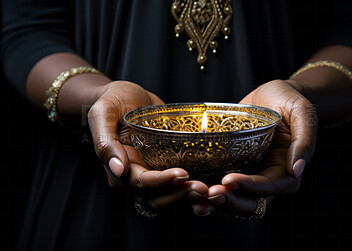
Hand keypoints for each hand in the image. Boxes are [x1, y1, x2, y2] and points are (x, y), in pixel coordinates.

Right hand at [88, 81, 208, 212]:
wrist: (127, 95)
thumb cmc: (112, 101)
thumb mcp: (102, 114)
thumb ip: (105, 142)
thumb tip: (117, 169)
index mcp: (119, 167)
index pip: (141, 183)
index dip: (162, 182)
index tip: (182, 175)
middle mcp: (136, 174)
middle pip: (158, 196)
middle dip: (180, 194)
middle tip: (203, 187)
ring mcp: (152, 170)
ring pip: (170, 194)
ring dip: (188, 195)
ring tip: (209, 188)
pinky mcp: (166, 163)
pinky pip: (179, 181)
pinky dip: (192, 186)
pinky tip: (211, 183)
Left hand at [205, 80, 316, 216]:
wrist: (273, 95)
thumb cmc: (289, 101)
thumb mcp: (302, 112)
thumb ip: (304, 140)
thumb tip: (297, 169)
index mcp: (286, 169)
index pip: (269, 186)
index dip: (249, 187)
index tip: (228, 180)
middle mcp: (268, 178)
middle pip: (250, 201)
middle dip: (229, 200)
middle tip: (208, 193)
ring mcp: (250, 175)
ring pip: (234, 200)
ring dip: (215, 203)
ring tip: (195, 197)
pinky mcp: (235, 168)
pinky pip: (222, 187)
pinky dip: (207, 193)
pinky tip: (190, 191)